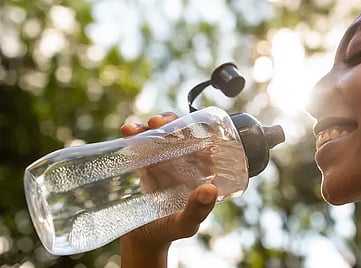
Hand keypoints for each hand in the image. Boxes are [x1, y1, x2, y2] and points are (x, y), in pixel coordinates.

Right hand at [120, 112, 217, 267]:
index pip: (204, 144)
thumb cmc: (169, 233)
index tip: (185, 127)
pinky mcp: (146, 164)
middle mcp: (185, 164)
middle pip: (181, 134)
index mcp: (201, 173)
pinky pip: (143, 144)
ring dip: (151, 126)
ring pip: (161, 135)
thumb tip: (211, 189)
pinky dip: (135, 135)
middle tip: (158, 123)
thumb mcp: (185, 224)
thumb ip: (197, 210)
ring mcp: (165, 162)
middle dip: (171, 122)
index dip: (197, 131)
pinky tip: (127, 131)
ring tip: (138, 128)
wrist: (142, 240)